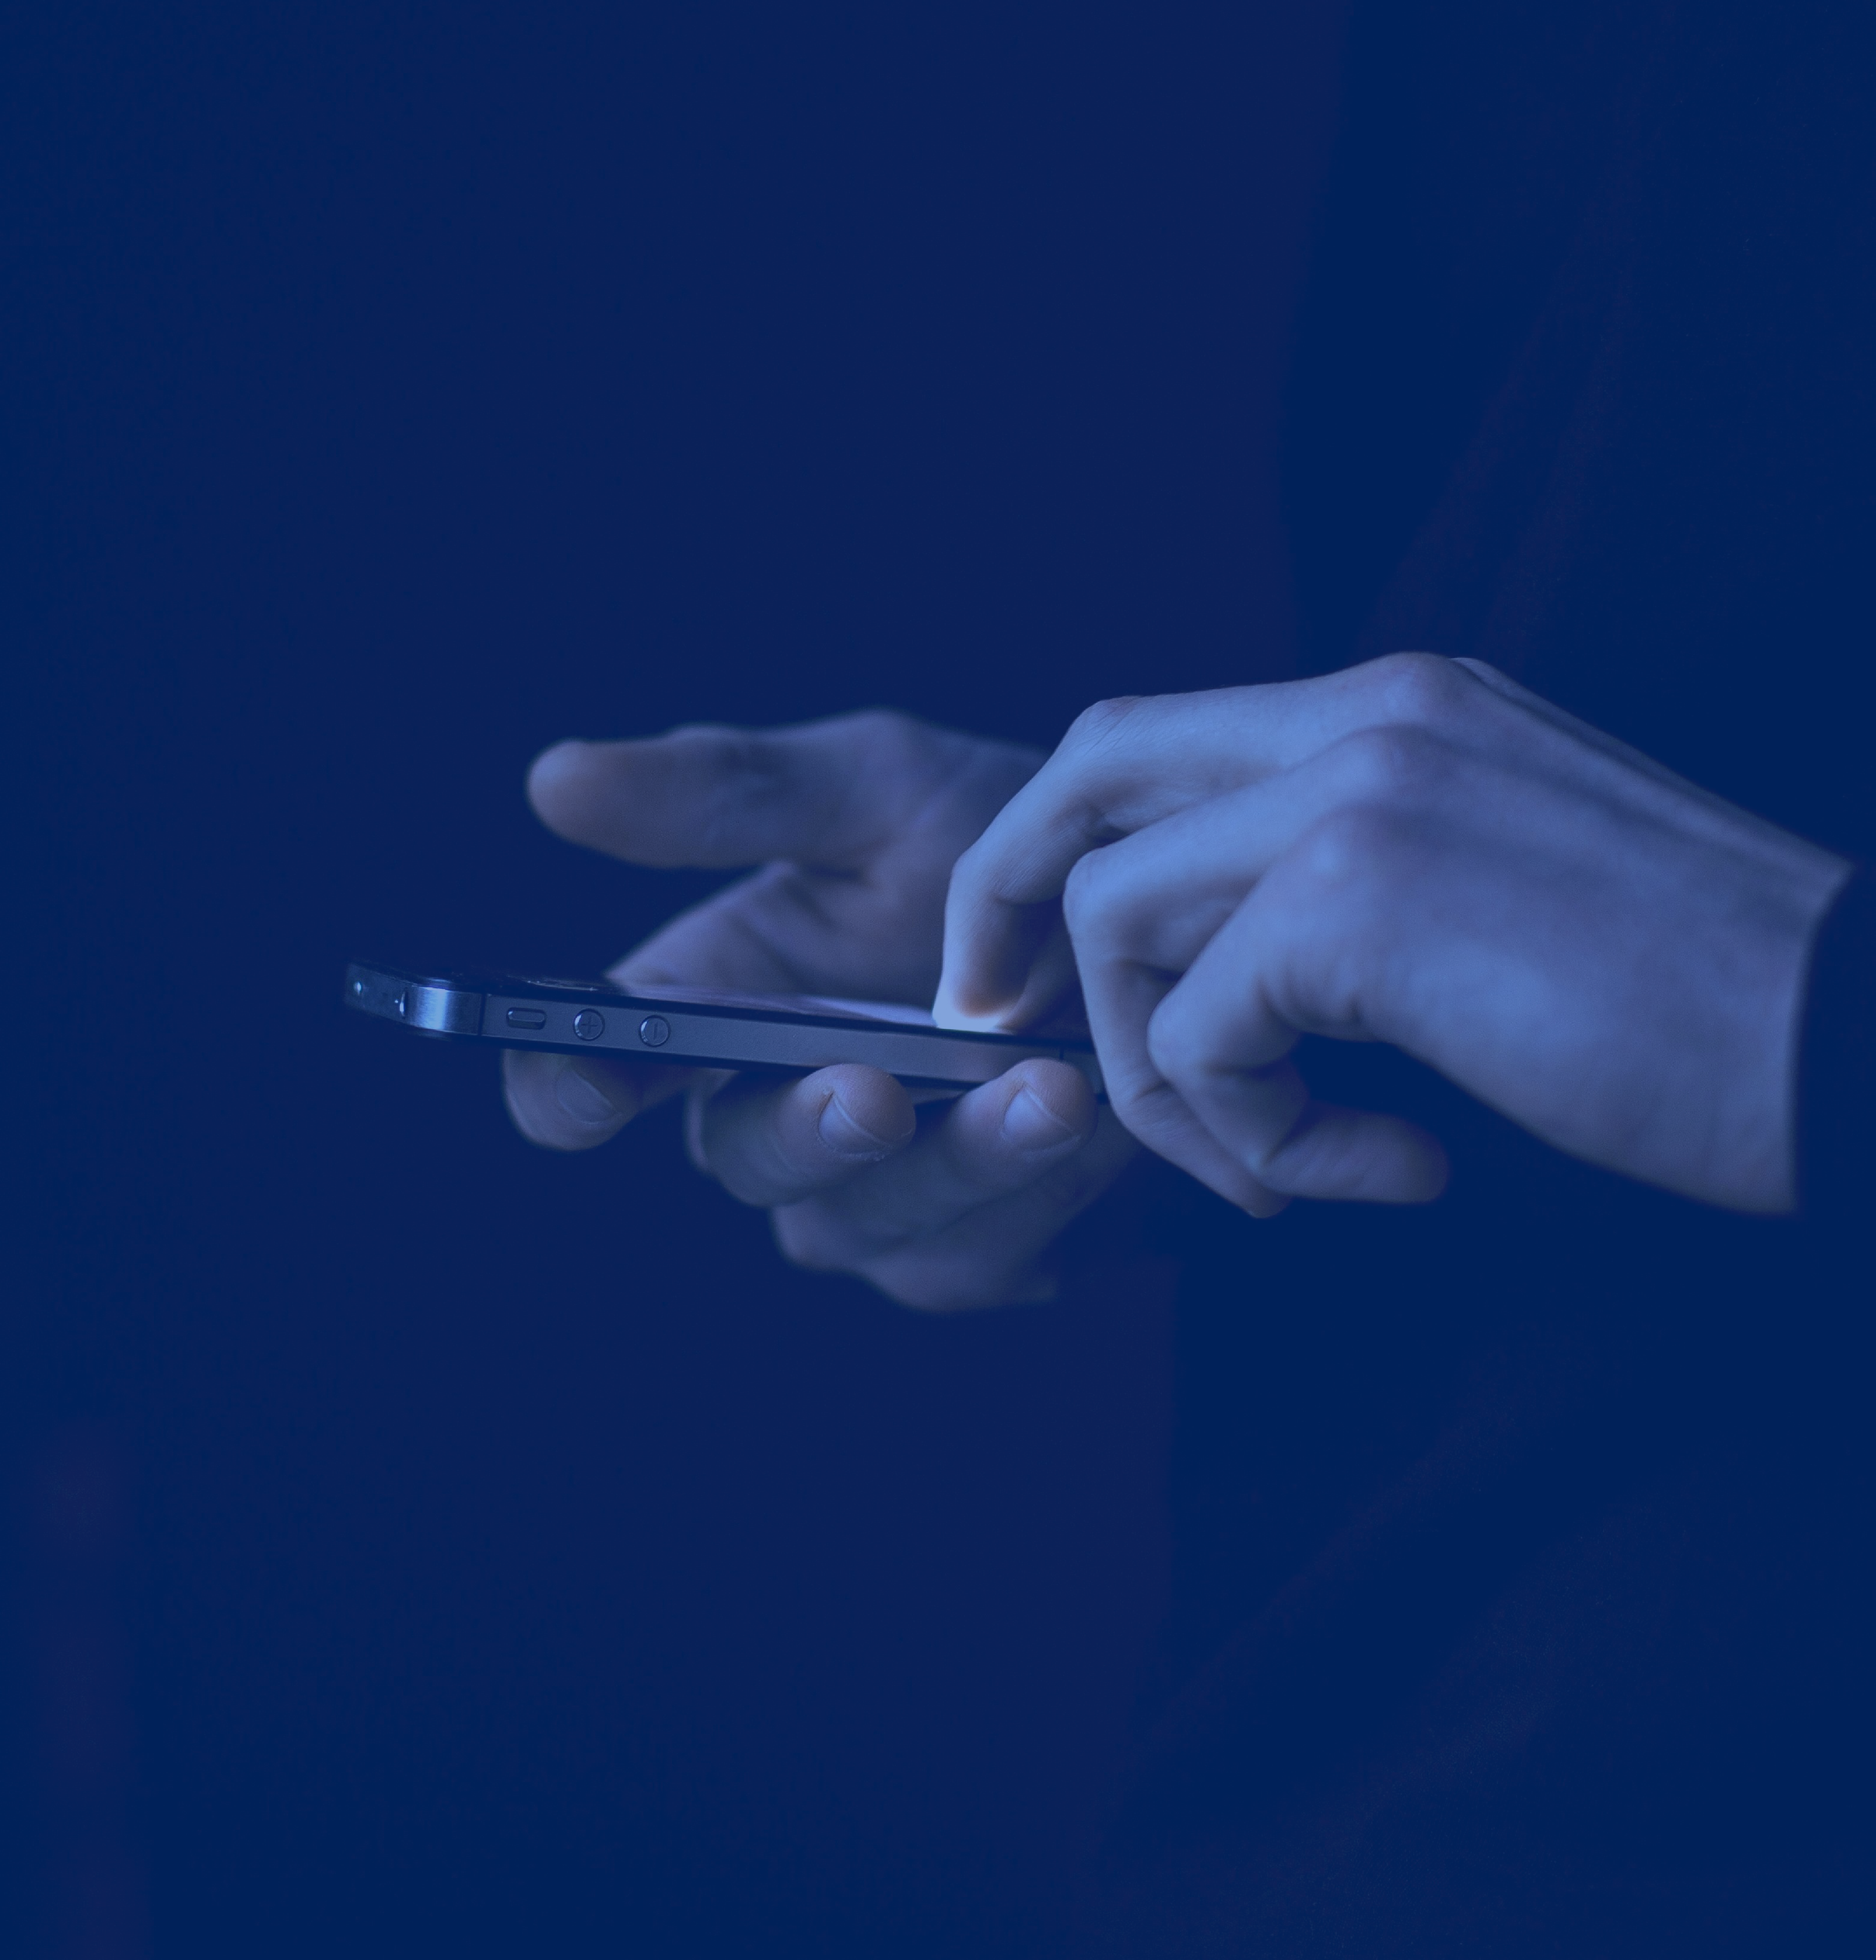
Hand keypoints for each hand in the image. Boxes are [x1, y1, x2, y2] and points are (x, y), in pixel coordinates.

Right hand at [502, 711, 1139, 1307]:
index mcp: (714, 1006)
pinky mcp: (973, 1249)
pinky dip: (1041, 1189)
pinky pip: (979, 1254)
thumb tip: (554, 778)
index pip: (592, 1078)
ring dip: (957, 1165)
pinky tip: (1097, 1115)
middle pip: (743, 1163)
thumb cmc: (1000, 841)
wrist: (1159, 913)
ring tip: (1049, 1088)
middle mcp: (773, 1116)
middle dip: (807, 1132)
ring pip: (868, 1224)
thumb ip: (731, 793)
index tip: (597, 1083)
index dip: (569, 1091)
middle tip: (875, 1092)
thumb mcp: (879, 787)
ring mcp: (871, 1199)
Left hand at [934, 655, 1850, 1215]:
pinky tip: (1370, 1168)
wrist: (1855, 1041)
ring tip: (1277, 1164)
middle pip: (1086, 775)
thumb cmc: (1689, 1002)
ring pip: (1119, 919)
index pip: (1148, 735)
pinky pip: (1198, 1033)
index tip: (1022, 963)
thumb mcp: (1491, 891)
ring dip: (1159, 1076)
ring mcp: (1361, 789)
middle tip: (993, 1022)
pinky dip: (1247, 1133)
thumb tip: (1208, 967)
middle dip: (1004, 902)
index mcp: (1396, 703)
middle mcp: (1367, 712)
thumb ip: (1343, 886)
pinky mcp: (1363, 897)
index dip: (1055, 845)